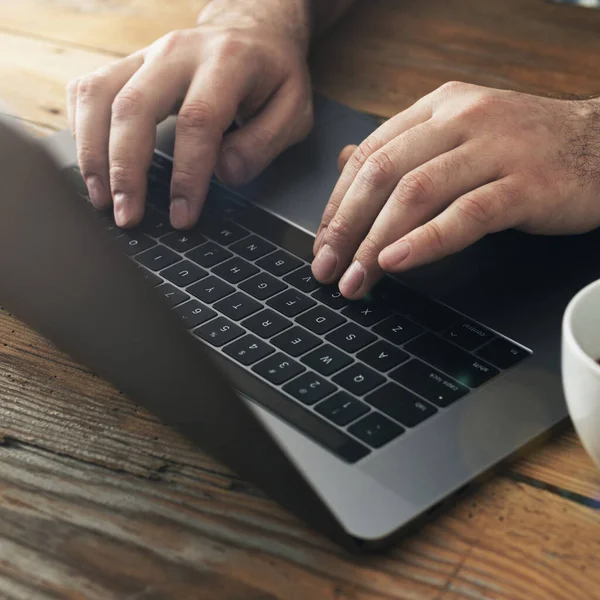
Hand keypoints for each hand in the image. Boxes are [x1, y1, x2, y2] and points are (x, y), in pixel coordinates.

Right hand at [67, 1, 312, 227]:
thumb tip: (223, 173)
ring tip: (101, 200)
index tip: (182, 216)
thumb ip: (265, 143)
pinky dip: (82, 129)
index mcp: (227, 63)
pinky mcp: (128, 64)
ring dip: (94, 154)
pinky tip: (92, 163)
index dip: (186, 175)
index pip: (197, 121)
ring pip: (99, 96)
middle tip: (127, 217)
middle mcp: (178, 53)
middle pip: (134, 108)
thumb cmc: (273, 77)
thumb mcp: (294, 111)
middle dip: (125, 170)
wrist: (251, 32)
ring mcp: (146, 55)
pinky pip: (88, 90)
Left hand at [312, 82, 599, 298]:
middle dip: (347, 226)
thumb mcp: (457, 135)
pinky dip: (425, 241)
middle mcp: (461, 119)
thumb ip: (403, 148)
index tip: (322, 241)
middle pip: (383, 173)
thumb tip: (347, 163)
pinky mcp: (525, 184)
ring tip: (356, 278)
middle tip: (327, 267)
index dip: (339, 202)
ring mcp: (495, 149)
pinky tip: (396, 263)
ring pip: (416, 194)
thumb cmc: (523, 147)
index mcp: (438, 107)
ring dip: (376, 241)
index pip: (370, 154)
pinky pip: (465, 214)